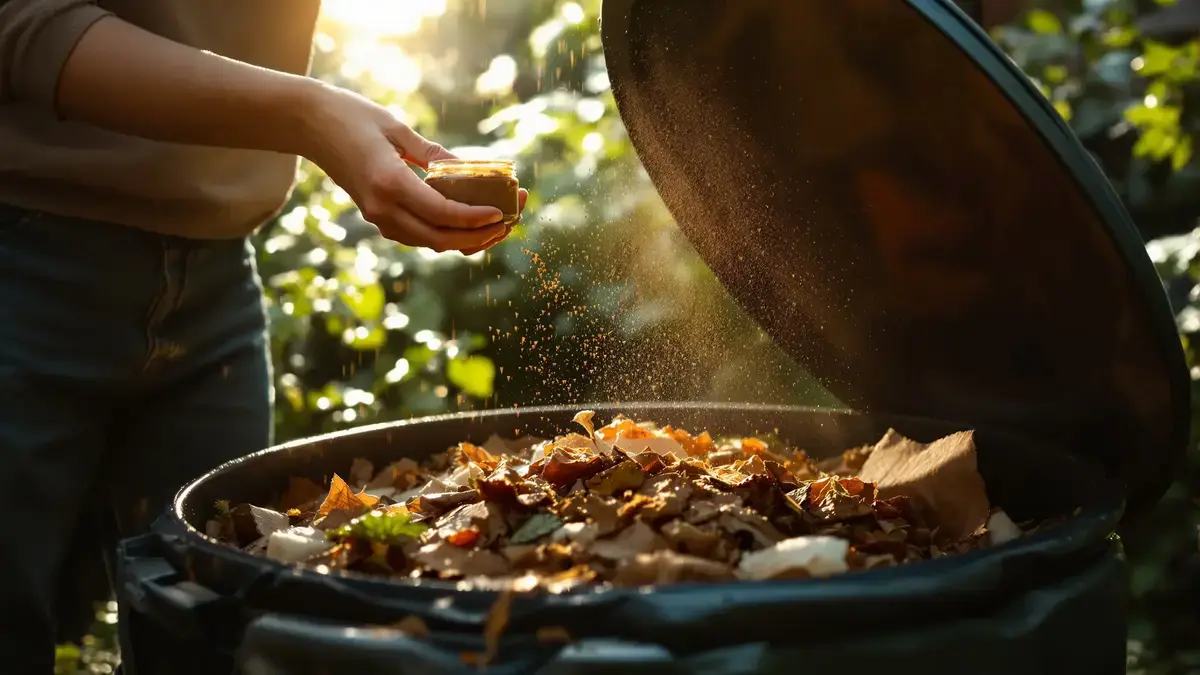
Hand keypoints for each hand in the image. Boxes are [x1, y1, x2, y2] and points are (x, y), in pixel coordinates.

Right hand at [296, 83, 525, 252]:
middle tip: (507, 224)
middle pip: (439, 238)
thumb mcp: (398, 130)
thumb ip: (434, 154)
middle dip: (477, 237)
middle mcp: (382, 208)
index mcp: (389, 184)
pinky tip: (465, 224)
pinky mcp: (375, 216)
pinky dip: (442, 234)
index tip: (501, 214)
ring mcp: (376, 216)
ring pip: (428, 242)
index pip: (442, 213)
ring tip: (493, 227)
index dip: (475, 218)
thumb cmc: (352, 116)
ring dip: (463, 239)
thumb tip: (471, 169)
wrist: (308, 124)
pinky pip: (415, 235)